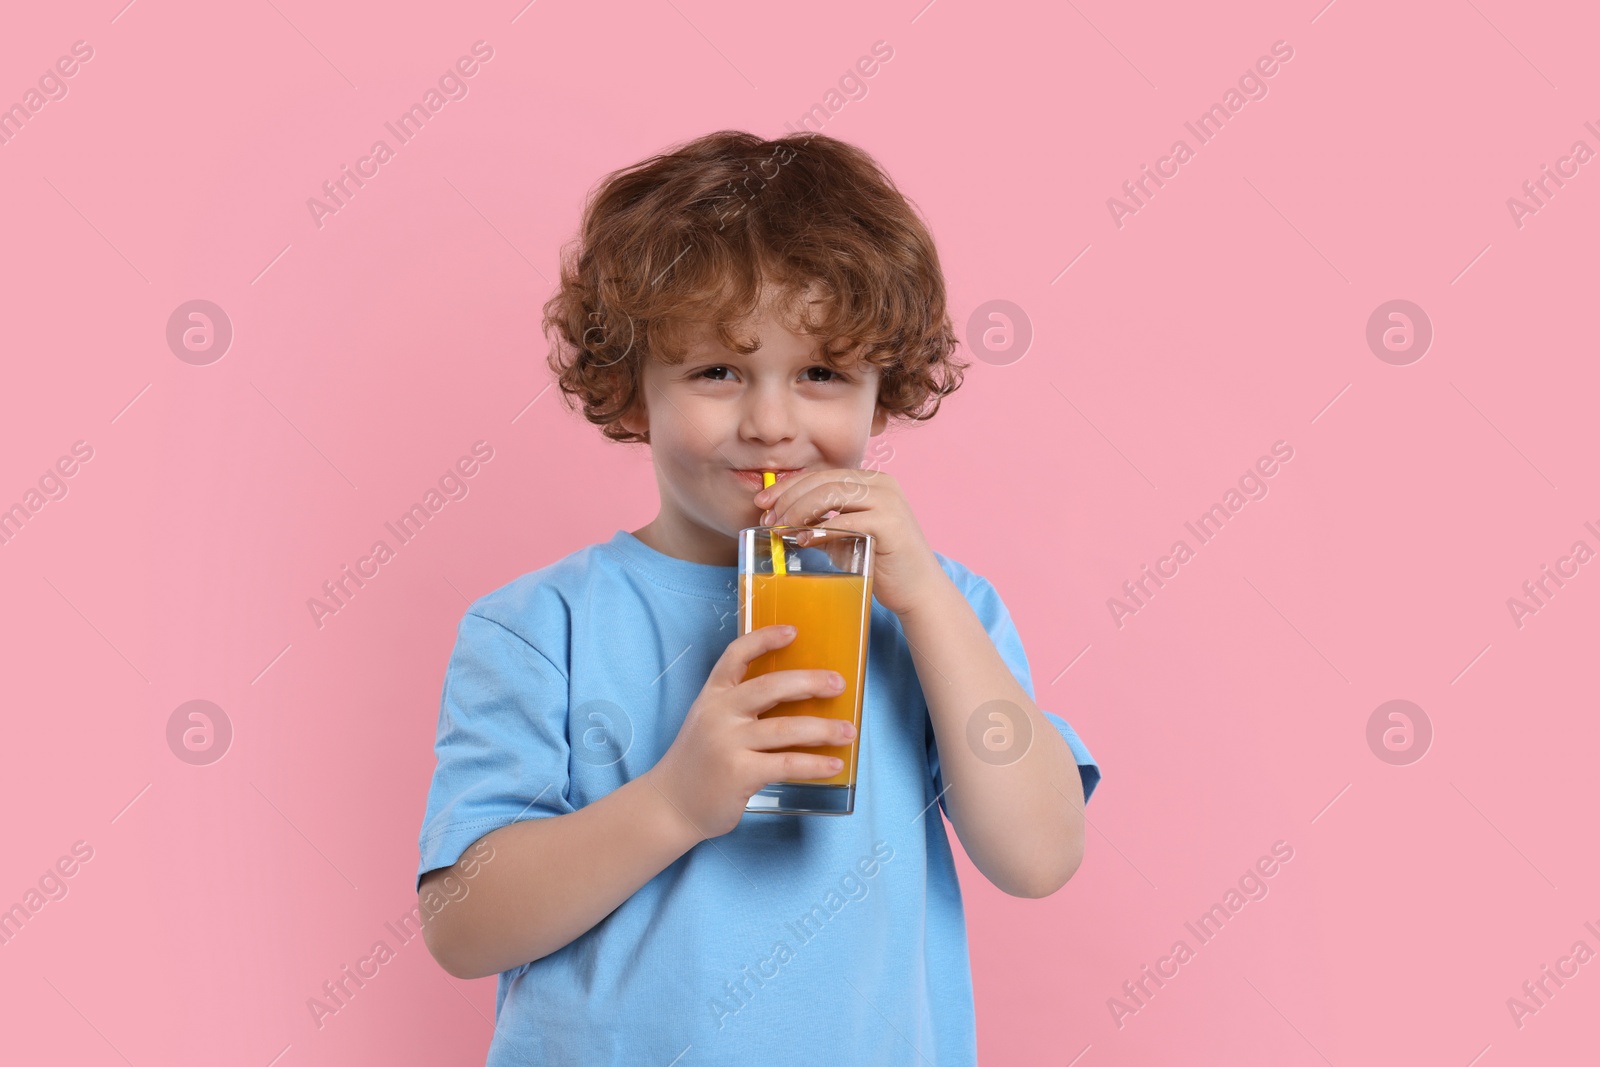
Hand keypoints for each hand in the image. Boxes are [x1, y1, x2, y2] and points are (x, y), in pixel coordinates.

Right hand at [645, 624, 858, 839]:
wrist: (671, 805)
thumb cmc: (700, 762)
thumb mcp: (710, 723)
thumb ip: (740, 708)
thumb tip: (798, 698)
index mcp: (712, 696)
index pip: (736, 656)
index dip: (764, 639)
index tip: (794, 631)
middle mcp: (719, 714)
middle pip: (770, 687)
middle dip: (809, 682)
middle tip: (838, 684)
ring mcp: (727, 744)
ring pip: (785, 728)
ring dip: (823, 729)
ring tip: (848, 731)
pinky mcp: (739, 774)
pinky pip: (786, 763)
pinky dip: (814, 764)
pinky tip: (833, 764)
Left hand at [754, 467, 947, 616]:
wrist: (917, 590)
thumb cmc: (880, 563)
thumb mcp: (844, 537)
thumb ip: (819, 525)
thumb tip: (781, 521)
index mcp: (870, 481)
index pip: (821, 475)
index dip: (788, 486)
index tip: (763, 502)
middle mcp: (881, 483)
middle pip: (823, 480)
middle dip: (788, 497)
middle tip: (767, 518)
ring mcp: (888, 501)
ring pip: (832, 493)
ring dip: (799, 510)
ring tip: (781, 529)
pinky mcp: (890, 523)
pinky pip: (846, 520)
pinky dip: (821, 529)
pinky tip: (803, 541)